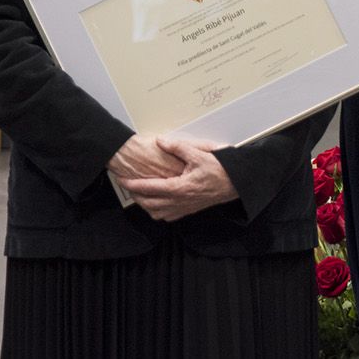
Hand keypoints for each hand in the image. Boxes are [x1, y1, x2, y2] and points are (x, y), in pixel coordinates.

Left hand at [115, 136, 238, 220]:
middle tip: (127, 185)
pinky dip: (156, 211)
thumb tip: (160, 141)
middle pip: (148, 203)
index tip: (123, 180)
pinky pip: (166, 216)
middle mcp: (179, 201)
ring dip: (144, 205)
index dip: (133, 185)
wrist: (235, 184)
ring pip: (156, 213)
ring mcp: (183, 208)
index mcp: (179, 187)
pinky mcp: (188, 211)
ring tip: (139, 194)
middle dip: (135, 195)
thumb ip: (178, 147)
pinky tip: (156, 203)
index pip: (149, 188)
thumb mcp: (200, 154)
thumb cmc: (220, 170)